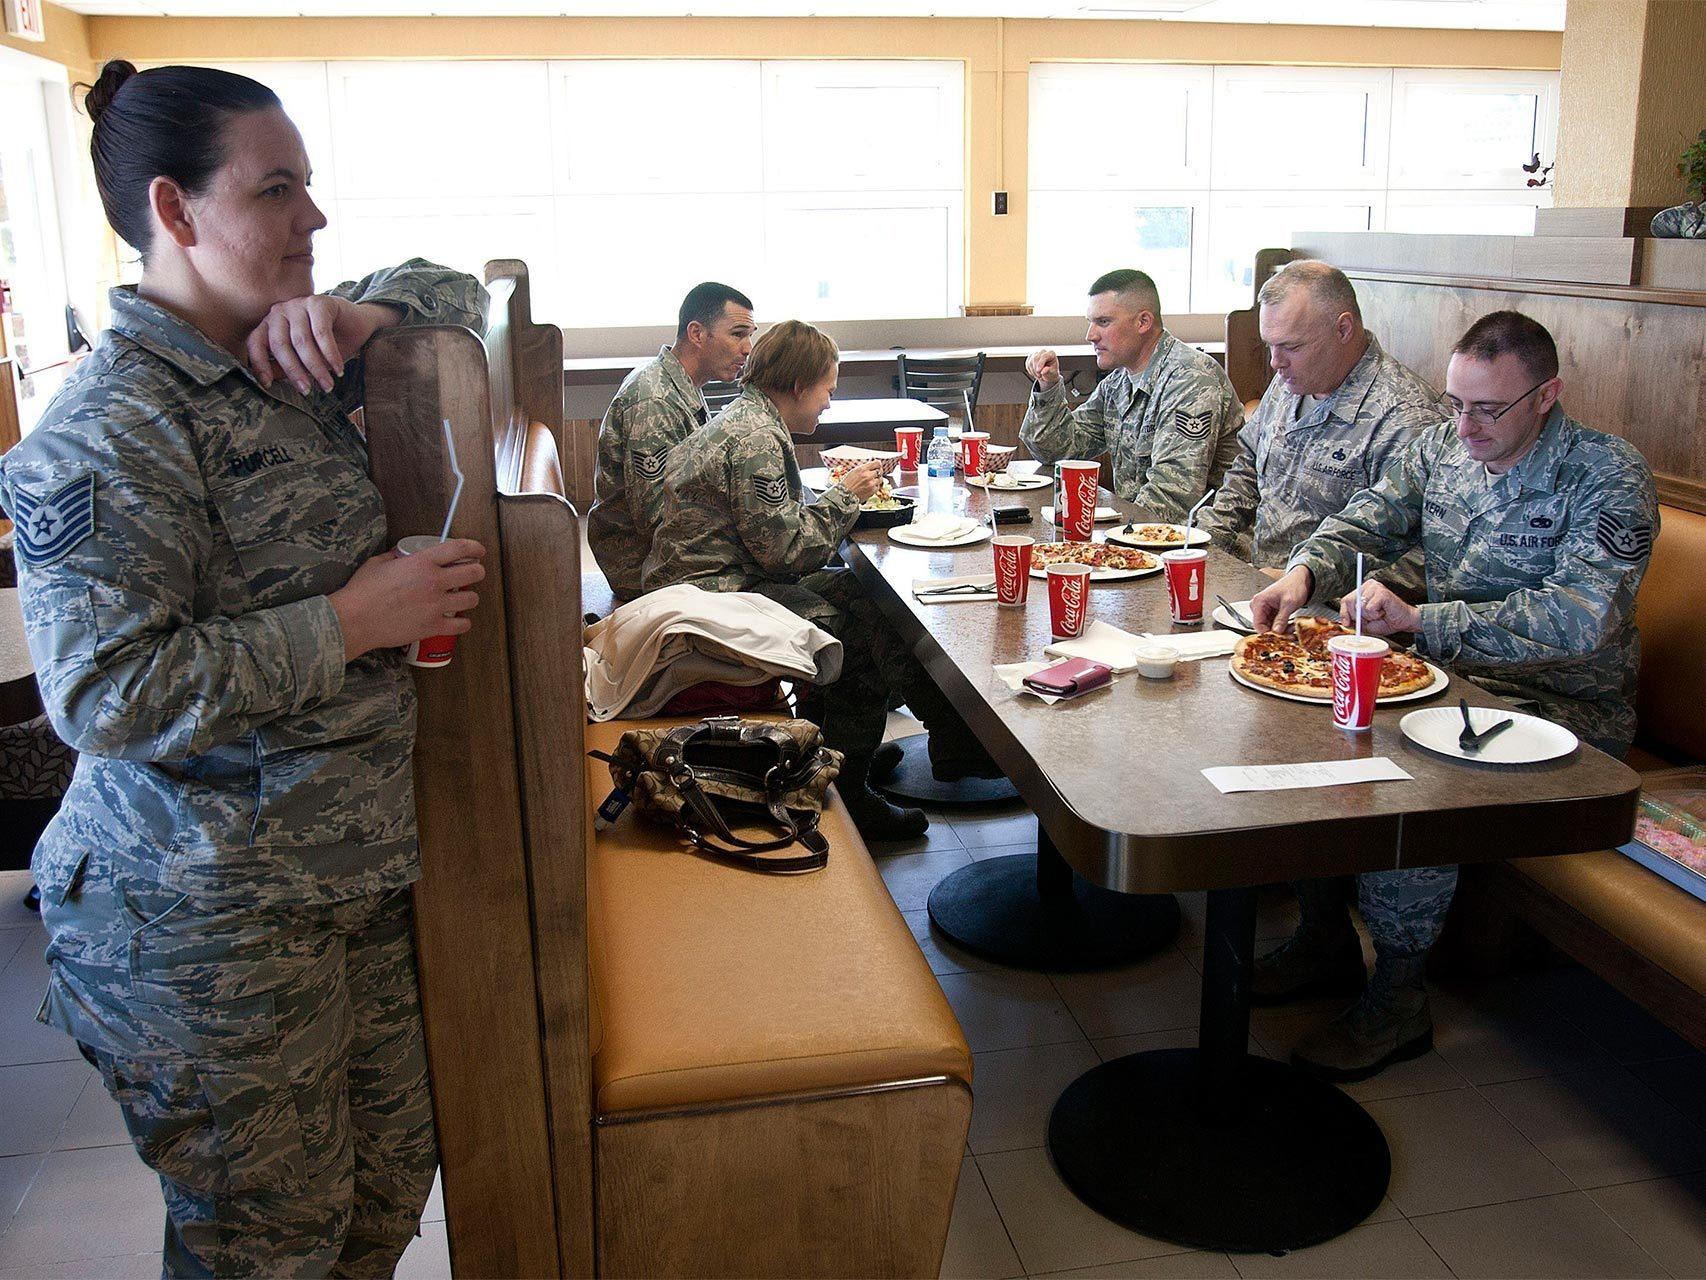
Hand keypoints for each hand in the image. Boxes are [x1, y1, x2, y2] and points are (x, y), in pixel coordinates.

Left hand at [245, 296, 398, 393]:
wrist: (357, 326)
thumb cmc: (326, 346)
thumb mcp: (302, 360)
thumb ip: (284, 367)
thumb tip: (269, 382)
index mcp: (270, 324)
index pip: (256, 343)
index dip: (259, 364)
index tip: (267, 384)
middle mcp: (279, 311)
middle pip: (280, 344)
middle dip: (294, 371)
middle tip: (307, 391)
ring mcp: (298, 304)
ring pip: (302, 341)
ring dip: (316, 367)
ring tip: (328, 385)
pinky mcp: (318, 302)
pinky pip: (321, 333)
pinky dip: (330, 355)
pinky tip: (338, 369)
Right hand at [328, 538, 486, 661]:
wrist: (354, 620)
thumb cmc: (362, 591)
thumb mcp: (378, 563)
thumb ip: (395, 557)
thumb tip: (402, 555)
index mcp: (422, 562)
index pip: (459, 548)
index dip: (474, 547)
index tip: (478, 551)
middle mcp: (434, 582)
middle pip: (473, 572)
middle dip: (477, 571)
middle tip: (473, 573)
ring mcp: (436, 606)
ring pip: (471, 599)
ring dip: (469, 597)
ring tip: (462, 598)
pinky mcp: (433, 627)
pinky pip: (462, 625)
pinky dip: (462, 623)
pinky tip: (457, 620)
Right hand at [835, 460, 884, 501]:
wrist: (844, 495)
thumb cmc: (847, 483)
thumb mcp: (854, 471)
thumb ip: (864, 468)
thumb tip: (872, 465)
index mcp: (862, 469)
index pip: (877, 463)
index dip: (878, 465)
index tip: (877, 466)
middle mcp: (868, 476)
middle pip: (880, 471)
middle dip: (878, 472)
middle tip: (874, 474)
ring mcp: (871, 484)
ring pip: (880, 479)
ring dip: (877, 480)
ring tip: (870, 481)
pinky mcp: (872, 491)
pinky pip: (877, 487)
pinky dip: (874, 487)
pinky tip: (869, 487)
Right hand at [1025, 349, 1060, 388]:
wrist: (1048, 374)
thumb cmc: (1052, 372)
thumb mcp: (1052, 374)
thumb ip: (1048, 372)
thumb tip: (1043, 371)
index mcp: (1051, 354)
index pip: (1044, 356)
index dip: (1040, 364)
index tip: (1038, 371)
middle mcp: (1043, 352)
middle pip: (1035, 358)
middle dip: (1036, 369)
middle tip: (1039, 376)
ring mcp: (1036, 354)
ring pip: (1030, 362)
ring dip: (1033, 371)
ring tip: (1038, 375)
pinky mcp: (1030, 357)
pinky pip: (1027, 364)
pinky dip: (1030, 371)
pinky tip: (1035, 373)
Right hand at [1250, 566, 1313, 632]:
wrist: (1300, 580)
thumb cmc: (1294, 586)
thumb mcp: (1289, 604)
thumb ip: (1281, 619)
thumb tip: (1276, 632)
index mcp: (1259, 602)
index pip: (1258, 624)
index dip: (1268, 633)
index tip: (1279, 638)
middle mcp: (1258, 606)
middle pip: (1263, 627)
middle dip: (1277, 633)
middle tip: (1289, 635)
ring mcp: (1264, 609)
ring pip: (1269, 627)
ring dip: (1281, 630)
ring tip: (1292, 629)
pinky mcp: (1270, 612)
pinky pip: (1273, 624)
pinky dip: (1282, 627)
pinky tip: (1290, 626)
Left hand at [1340, 580, 1420, 635]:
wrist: (1404, 622)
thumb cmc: (1386, 621)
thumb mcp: (1365, 623)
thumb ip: (1354, 620)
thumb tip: (1344, 620)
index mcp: (1362, 591)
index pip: (1345, 600)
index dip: (1344, 613)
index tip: (1346, 622)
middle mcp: (1367, 586)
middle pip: (1350, 602)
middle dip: (1358, 616)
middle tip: (1371, 617)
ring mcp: (1375, 587)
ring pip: (1359, 606)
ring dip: (1369, 616)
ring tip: (1379, 613)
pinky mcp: (1381, 592)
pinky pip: (1369, 608)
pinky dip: (1375, 614)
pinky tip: (1383, 611)